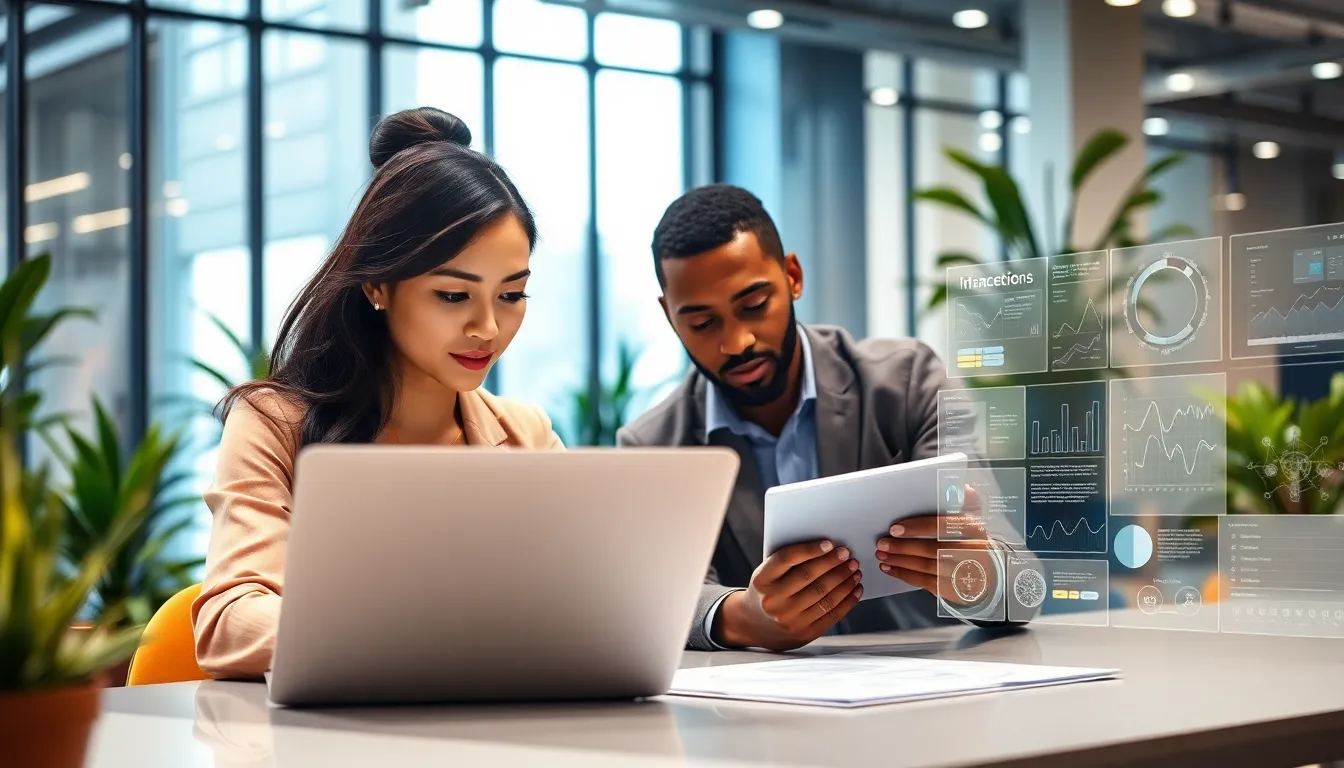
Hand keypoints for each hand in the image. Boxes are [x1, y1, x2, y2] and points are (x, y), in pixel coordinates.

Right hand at [715, 540, 862, 651]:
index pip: (786, 559)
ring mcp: (789, 619)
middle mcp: (773, 601)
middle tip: (848, 554)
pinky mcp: (804, 633)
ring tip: (854, 570)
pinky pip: (831, 614)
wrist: (754, 625)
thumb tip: (827, 549)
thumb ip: (789, 563)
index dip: (809, 550)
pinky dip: (848, 600)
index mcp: (761, 580)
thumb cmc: (767, 591)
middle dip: (833, 564)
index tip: (829, 543)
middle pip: (809, 577)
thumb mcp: (767, 575)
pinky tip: (855, 589)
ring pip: (824, 596)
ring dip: (844, 581)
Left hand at [874, 487, 999, 607]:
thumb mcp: (974, 519)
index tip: (895, 528)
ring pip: (926, 567)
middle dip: (903, 547)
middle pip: (932, 549)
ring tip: (882, 555)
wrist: (990, 572)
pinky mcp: (955, 589)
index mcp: (974, 530)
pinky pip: (925, 582)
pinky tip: (890, 568)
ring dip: (900, 561)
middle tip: (882, 543)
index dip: (917, 528)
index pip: (942, 527)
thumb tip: (962, 487)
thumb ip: (966, 503)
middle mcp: (971, 552)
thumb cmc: (973, 541)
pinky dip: (905, 575)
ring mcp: (963, 572)